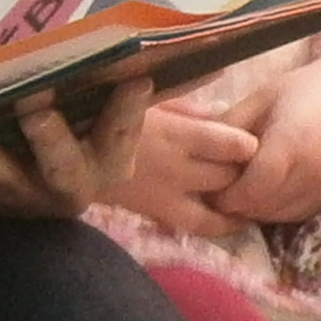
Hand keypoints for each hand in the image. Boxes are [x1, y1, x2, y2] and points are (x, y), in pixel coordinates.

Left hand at [0, 79, 153, 220]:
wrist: (54, 182)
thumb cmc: (83, 127)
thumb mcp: (104, 109)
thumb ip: (110, 84)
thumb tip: (124, 46)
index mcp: (109, 160)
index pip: (123, 135)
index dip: (127, 111)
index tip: (135, 81)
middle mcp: (71, 186)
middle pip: (63, 168)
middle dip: (48, 138)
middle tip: (33, 108)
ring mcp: (25, 198)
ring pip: (5, 182)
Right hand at [103, 106, 261, 239]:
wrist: (61, 154)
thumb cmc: (101, 112)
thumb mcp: (142, 97)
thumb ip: (182, 101)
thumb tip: (221, 103)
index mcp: (173, 133)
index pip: (228, 144)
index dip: (247, 145)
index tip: (254, 140)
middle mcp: (174, 168)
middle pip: (227, 176)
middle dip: (245, 172)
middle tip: (259, 166)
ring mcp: (164, 195)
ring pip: (217, 205)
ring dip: (236, 200)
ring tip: (255, 196)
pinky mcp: (154, 212)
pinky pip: (197, 224)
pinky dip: (219, 223)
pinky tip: (237, 220)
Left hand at [217, 41, 320, 224]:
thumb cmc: (305, 88)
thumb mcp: (262, 97)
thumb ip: (229, 126)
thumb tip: (196, 152)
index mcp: (290, 143)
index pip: (249, 189)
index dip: (225, 194)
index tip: (210, 183)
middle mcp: (311, 172)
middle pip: (260, 207)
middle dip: (235, 203)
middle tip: (219, 186)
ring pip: (276, 215)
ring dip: (254, 208)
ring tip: (242, 186)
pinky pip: (295, 214)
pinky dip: (275, 208)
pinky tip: (266, 189)